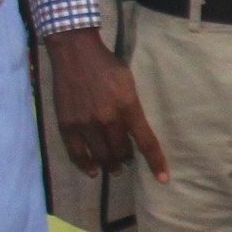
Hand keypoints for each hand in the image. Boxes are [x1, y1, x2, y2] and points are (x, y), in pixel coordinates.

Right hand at [48, 27, 168, 179]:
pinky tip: (92, 171)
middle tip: (127, 161)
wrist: (75, 53)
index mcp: (128, 107)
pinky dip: (86, 165)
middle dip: (127, 159)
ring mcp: (86, 123)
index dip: (155, 163)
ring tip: (114, 168)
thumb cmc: (106, 65)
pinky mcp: (68, 125)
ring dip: (110, 165)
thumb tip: (135, 130)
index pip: (146, 142)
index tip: (163, 178)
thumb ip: (132, 107)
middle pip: (122, 152)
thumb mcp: (128, 84)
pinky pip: (77, 154)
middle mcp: (108, 119)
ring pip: (102, 156)